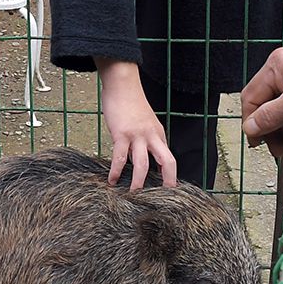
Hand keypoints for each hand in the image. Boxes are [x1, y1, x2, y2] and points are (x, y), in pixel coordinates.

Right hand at [96, 58, 177, 189]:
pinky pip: (120, 157)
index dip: (171, 176)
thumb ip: (148, 140)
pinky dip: (115, 171)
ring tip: (133, 195)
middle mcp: (152, 137)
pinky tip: (111, 180)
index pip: (169, 159)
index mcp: (159, 135)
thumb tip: (146, 160)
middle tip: (162, 199)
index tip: (168, 191)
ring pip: (143, 164)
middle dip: (168, 181)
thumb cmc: (131, 103)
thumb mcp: (146, 123)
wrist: (123, 84)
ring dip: (138, 182)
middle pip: (167, 162)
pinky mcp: (122, 134)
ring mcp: (138, 136)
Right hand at [240, 46, 282, 155]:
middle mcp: (282, 67)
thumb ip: (271, 117)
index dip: (252, 122)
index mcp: (275, 67)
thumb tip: (250, 128)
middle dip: (272, 129)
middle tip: (280, 149)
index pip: (251, 97)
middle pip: (266, 104)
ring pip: (281, 106)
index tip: (258, 142)